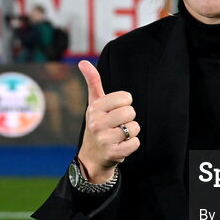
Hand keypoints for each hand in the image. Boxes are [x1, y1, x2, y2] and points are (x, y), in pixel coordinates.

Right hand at [77, 60, 139, 182]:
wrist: (92, 157)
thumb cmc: (98, 125)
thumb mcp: (94, 104)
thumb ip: (93, 82)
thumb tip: (83, 61)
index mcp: (94, 108)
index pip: (125, 97)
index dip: (125, 104)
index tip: (116, 111)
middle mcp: (97, 123)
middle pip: (131, 112)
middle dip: (129, 119)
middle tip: (118, 125)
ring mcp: (104, 139)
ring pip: (134, 128)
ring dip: (131, 132)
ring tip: (119, 136)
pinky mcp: (113, 153)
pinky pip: (135, 143)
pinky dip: (132, 144)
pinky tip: (121, 145)